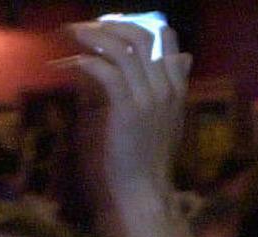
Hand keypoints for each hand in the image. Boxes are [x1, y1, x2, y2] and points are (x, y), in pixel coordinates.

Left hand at [62, 20, 190, 202]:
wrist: (143, 190)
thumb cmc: (147, 158)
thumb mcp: (167, 119)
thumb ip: (172, 86)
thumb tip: (185, 57)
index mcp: (177, 88)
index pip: (166, 38)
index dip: (136, 25)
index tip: (111, 26)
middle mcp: (167, 87)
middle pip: (141, 36)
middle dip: (111, 26)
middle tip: (86, 27)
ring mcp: (150, 97)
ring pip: (123, 48)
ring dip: (94, 36)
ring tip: (73, 33)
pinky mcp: (129, 108)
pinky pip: (106, 70)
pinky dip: (87, 61)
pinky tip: (72, 62)